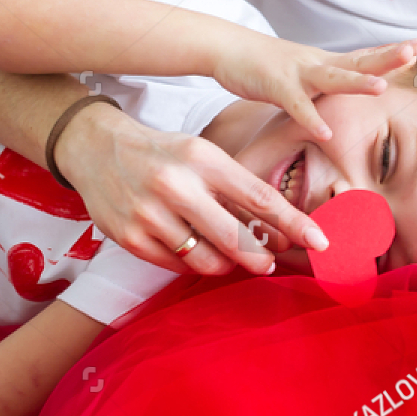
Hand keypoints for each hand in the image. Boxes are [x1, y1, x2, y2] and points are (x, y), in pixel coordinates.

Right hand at [58, 102, 320, 275]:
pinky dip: (192, 264)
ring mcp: (149, 214)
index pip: (259, 197)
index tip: (319, 240)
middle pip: (233, 237)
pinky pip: (176, 266)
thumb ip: (236, 191)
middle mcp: (175, 185)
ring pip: (204, 260)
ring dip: (225, 265)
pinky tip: (193, 251)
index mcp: (202, 158)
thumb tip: (277, 232)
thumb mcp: (202, 156)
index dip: (293, 223)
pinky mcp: (130, 238)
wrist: (96, 149)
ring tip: (227, 257)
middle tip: (268, 264)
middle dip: (258, 258)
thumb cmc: (162, 154)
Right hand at [210, 34, 416, 141]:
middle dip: (386, 57)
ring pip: (333, 78)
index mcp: (324, 62)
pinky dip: (311, 119)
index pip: (362, 55)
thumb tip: (340, 92)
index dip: (389, 51)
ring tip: (382, 87)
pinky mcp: (276, 85)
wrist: (227, 48)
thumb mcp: (301, 71)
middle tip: (413, 50)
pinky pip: (297, 105)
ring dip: (357, 83)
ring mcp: (298, 73)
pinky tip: (326, 134)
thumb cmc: (263, 65)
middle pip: (358, 60)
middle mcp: (317, 64)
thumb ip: (322, 82)